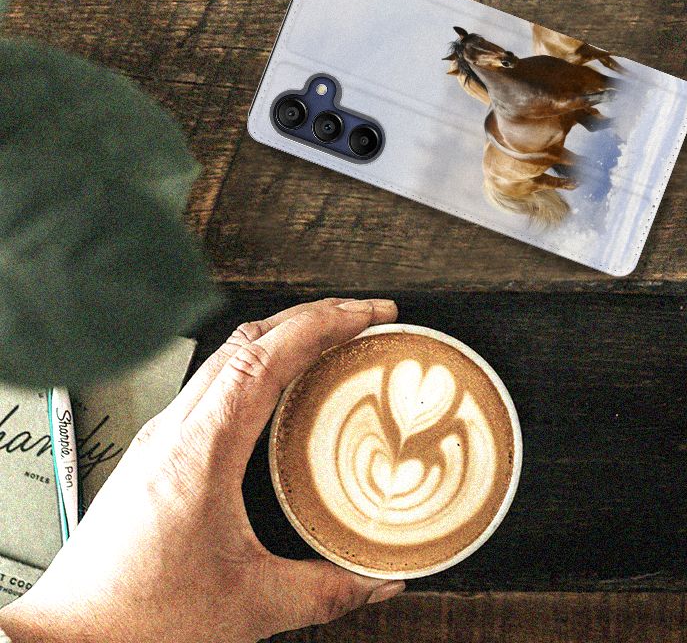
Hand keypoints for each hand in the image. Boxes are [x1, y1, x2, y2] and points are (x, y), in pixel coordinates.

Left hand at [0, 298, 403, 642]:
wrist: (70, 639)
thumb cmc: (137, 619)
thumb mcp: (250, 605)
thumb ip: (326, 591)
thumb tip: (379, 580)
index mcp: (201, 449)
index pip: (267, 356)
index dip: (323, 324)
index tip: (366, 314)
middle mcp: (176, 429)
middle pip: (249, 338)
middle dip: (312, 316)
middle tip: (361, 317)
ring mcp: (161, 434)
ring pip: (227, 354)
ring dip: (283, 336)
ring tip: (329, 341)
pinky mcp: (155, 451)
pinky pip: (214, 383)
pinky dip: (257, 365)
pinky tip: (280, 390)